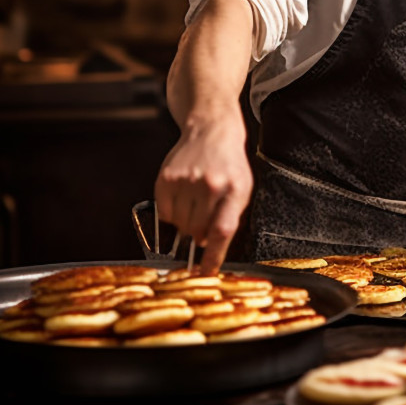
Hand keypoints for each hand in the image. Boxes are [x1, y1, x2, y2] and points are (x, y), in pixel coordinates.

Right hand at [155, 115, 252, 272]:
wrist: (212, 131)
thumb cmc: (229, 164)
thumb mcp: (242, 188)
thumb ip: (229, 217)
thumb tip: (209, 246)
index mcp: (234, 189)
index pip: (223, 231)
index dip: (213, 256)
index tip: (206, 273)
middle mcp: (210, 185)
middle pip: (197, 231)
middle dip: (199, 233)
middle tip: (204, 218)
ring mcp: (186, 181)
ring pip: (179, 225)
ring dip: (185, 223)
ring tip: (195, 202)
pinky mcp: (166, 179)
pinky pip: (164, 213)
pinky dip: (171, 213)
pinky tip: (182, 197)